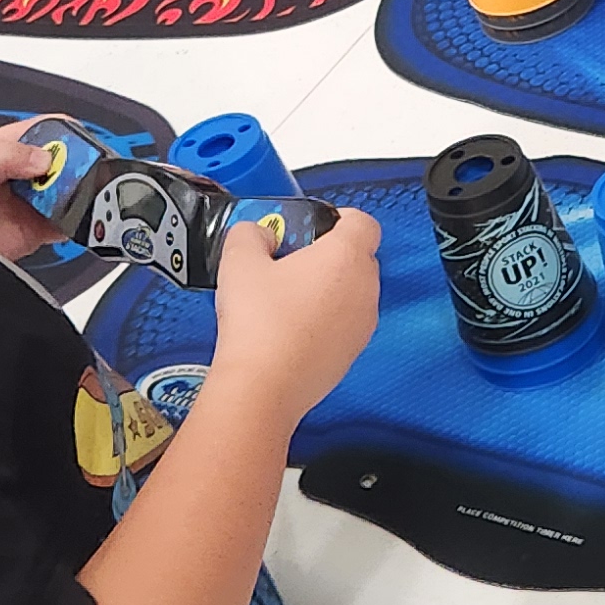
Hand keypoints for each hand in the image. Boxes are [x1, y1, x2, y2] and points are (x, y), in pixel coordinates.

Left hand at [0, 124, 69, 263]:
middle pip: (67, 161)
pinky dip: (76, 223)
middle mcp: (25, 172)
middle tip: (82, 177)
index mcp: (10, 147)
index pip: (48, 129)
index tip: (78, 148)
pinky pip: (67, 223)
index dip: (67, 134)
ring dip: (81, 195)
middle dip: (80, 166)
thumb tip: (44, 157)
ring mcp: (33, 200)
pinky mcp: (38, 228)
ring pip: (71, 191)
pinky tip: (75, 221)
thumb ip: (5, 157)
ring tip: (82, 199)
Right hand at [203, 207, 381, 426]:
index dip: (338, 217)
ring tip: (286, 298)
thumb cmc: (259, 324)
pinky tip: (291, 329)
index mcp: (346, 257)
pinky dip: (326, 319)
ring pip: (353, 292)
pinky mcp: (353, 353)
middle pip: (358, 256)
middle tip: (291, 260)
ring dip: (328, 288)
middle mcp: (365, 288)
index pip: (363, 221)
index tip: (311, 226)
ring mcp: (363, 324)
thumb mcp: (239, 261)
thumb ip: (250, 234)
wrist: (264, 387)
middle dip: (328, 254)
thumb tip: (259, 235)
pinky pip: (346, 323)